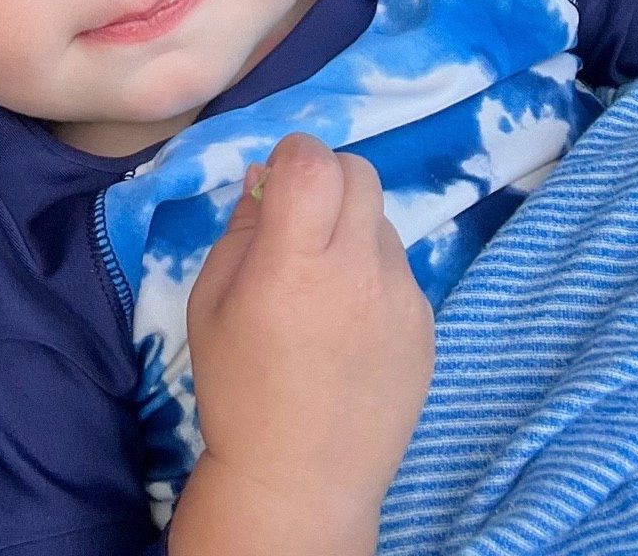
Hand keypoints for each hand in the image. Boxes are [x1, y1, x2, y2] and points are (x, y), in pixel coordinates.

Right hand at [169, 133, 433, 555]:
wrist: (301, 482)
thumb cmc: (239, 390)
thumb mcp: (210, 300)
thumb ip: (240, 228)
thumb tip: (266, 178)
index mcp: (295, 262)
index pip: (313, 160)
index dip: (292, 156)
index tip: (277, 184)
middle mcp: (359, 270)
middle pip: (358, 173)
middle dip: (326, 180)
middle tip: (301, 220)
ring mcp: (402, 299)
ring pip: (381, 220)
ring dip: (352, 229)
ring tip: (324, 286)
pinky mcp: (427, 326)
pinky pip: (400, 269)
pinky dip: (374, 274)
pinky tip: (350, 325)